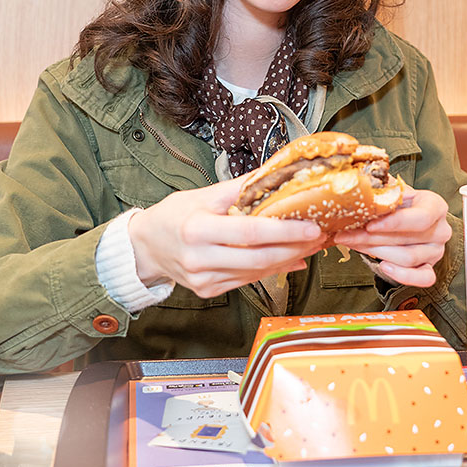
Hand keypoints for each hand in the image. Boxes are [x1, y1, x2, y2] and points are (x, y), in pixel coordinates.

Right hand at [128, 175, 327, 297]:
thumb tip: (276, 175)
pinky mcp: (208, 291)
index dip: (285, 232)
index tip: (311, 227)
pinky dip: (271, 269)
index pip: (250, 232)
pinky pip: (247, 280)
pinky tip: (289, 259)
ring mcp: (203, 279)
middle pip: (258, 257)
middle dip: (294, 248)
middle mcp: (199, 258)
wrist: (147, 246)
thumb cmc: (175, 215)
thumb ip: (240, 188)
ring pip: (256, 272)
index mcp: (197, 229)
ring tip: (309, 245)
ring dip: (287, 259)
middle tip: (319, 237)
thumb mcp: (203, 195)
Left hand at [332, 185, 451, 287]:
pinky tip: (383, 266)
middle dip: (371, 238)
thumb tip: (361, 188)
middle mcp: (441, 229)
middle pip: (407, 239)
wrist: (408, 220)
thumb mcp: (394, 192)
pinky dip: (402, 275)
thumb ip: (384, 191)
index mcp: (435, 206)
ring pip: (407, 258)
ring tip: (353, 244)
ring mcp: (437, 250)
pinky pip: (422, 278)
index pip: (420, 218)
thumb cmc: (400, 204)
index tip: (369, 225)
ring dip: (375, 252)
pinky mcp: (430, 267)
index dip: (394, 223)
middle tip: (345, 235)